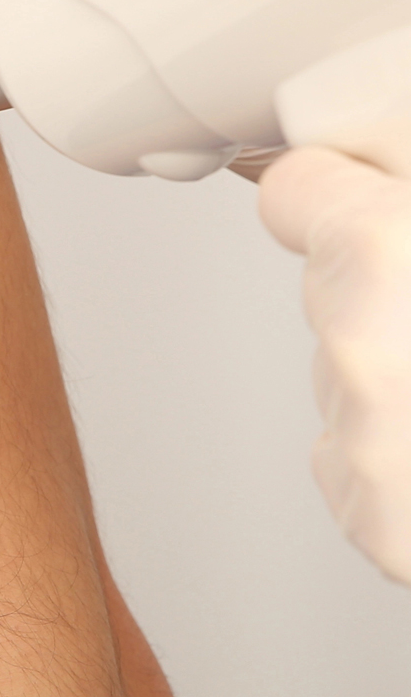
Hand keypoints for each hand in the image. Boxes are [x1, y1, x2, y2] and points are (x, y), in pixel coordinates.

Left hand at [259, 146, 410, 584]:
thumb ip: (399, 189)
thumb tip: (365, 176)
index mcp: (386, 249)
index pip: (296, 187)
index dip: (331, 189)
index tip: (332, 184)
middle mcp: (358, 346)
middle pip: (333, 290)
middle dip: (391, 294)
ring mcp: (365, 443)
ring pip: (351, 379)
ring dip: (404, 381)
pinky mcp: (376, 521)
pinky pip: (356, 457)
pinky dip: (402, 458)